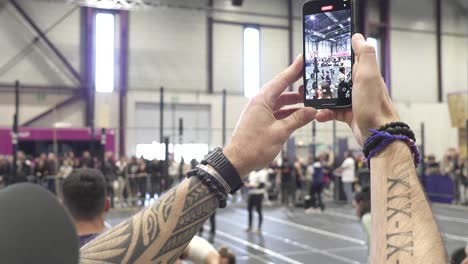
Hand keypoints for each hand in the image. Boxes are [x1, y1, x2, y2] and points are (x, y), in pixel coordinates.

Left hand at [224, 55, 316, 178]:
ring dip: (294, 101)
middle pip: (281, 89)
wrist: (236, 161)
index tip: (303, 58)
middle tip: (309, 76)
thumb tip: (312, 111)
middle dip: (296, 83)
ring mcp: (258, 112)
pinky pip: (276, 112)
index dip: (294, 69)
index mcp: (261, 100)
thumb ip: (297, 119)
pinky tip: (299, 114)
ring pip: (279, 102)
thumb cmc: (253, 147)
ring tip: (309, 99)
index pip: (281, 80)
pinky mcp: (259, 121)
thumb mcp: (280, 132)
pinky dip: (288, 112)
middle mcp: (259, 103)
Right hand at [315, 34, 398, 144]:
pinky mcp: (348, 114)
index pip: (347, 59)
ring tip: (310, 99)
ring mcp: (353, 100)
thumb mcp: (369, 76)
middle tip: (308, 80)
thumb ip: (365, 54)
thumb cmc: (374, 106)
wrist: (377, 134)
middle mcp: (359, 85)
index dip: (334, 56)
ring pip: (331, 95)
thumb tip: (358, 36)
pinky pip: (332, 111)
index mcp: (363, 72)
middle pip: (336, 77)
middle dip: (322, 79)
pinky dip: (324, 113)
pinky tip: (319, 115)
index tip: (319, 56)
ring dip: (320, 98)